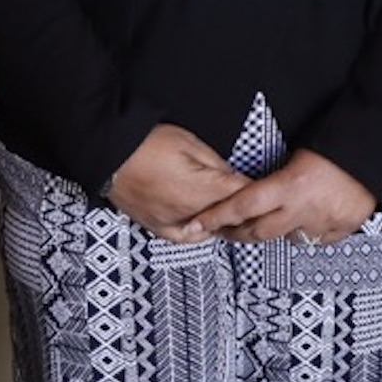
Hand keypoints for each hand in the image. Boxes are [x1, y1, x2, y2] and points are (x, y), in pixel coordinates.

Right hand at [105, 123, 252, 240]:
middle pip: (229, 217)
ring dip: (224, 222)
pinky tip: (206, 225)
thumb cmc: (146, 144)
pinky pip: (186, 238)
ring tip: (236, 213)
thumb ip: (217, 164)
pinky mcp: (157, 227)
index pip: (242, 197)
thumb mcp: (191, 143)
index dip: (260, 194)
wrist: (110, 154)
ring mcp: (172, 223)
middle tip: (258, 204)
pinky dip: (200, 233)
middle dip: (245, 210)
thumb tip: (235, 177)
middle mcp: (189, 213)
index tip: (271, 192)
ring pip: (210, 231)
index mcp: (201, 190)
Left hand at [193, 148, 378, 244]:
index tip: (196, 225)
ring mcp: (321, 224)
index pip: (241, 206)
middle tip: (225, 229)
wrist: (374, 152)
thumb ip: (275, 181)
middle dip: (237, 232)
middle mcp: (302, 209)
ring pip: (284, 239)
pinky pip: (313, 240)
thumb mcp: (297, 156)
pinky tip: (309, 218)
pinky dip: (306, 231)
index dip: (216, 216)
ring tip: (277, 216)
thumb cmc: (335, 146)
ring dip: (276, 231)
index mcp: (289, 186)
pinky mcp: (338, 232)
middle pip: (257, 232)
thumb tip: (252, 196)